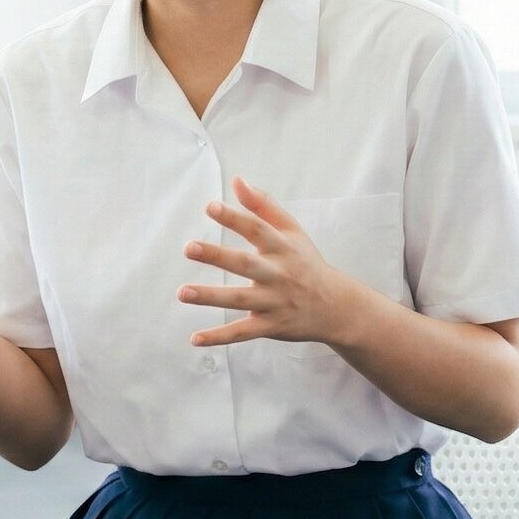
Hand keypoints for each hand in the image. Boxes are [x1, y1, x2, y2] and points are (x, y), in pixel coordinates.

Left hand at [180, 179, 366, 347]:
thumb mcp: (292, 231)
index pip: (256, 229)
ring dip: (210, 297)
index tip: (210, 207)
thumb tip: (238, 180)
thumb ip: (264, 206)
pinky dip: (219, 337)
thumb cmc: (306, 263)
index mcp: (282, 248)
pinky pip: (242, 332)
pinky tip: (195, 338)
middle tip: (188, 247)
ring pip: (239, 299)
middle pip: (245, 264)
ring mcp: (274, 302)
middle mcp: (278, 274)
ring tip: (182, 292)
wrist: (336, 307)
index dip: (234, 218)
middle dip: (217, 255)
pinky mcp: (270, 326)